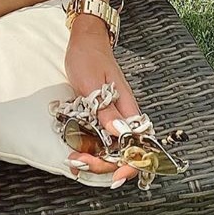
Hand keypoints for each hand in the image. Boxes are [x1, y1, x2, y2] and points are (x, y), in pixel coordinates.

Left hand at [61, 21, 143, 184]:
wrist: (85, 38)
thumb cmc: (89, 56)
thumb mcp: (92, 83)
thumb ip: (106, 110)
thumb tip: (120, 135)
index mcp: (128, 108)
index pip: (138, 146)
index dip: (130, 164)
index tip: (114, 176)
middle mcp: (124, 115)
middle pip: (123, 151)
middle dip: (104, 164)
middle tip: (78, 163)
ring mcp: (114, 115)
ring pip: (111, 147)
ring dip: (96, 158)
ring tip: (75, 160)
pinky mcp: (103, 112)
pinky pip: (101, 136)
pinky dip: (90, 147)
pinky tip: (77, 150)